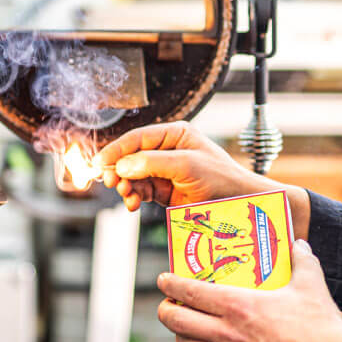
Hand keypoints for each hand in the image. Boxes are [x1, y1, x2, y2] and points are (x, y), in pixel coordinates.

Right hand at [94, 122, 305, 220]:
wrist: (241, 206)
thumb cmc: (222, 179)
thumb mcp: (187, 166)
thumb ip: (153, 163)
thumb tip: (123, 165)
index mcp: (175, 134)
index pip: (137, 138)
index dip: (116, 149)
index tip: (100, 162)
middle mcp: (168, 151)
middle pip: (131, 157)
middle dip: (119, 170)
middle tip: (111, 182)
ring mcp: (165, 171)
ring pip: (133, 176)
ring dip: (125, 187)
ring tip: (127, 197)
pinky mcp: (164, 191)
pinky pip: (140, 192)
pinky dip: (133, 198)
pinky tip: (133, 204)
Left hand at [157, 239, 341, 341]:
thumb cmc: (321, 326)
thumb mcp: (311, 284)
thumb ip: (302, 260)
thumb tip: (299, 244)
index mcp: (238, 305)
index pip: (189, 291)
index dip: (170, 284)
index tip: (163, 279)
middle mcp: (225, 333)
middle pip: (176, 320)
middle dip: (166, 310)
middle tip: (168, 304)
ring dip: (181, 334)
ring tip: (184, 327)